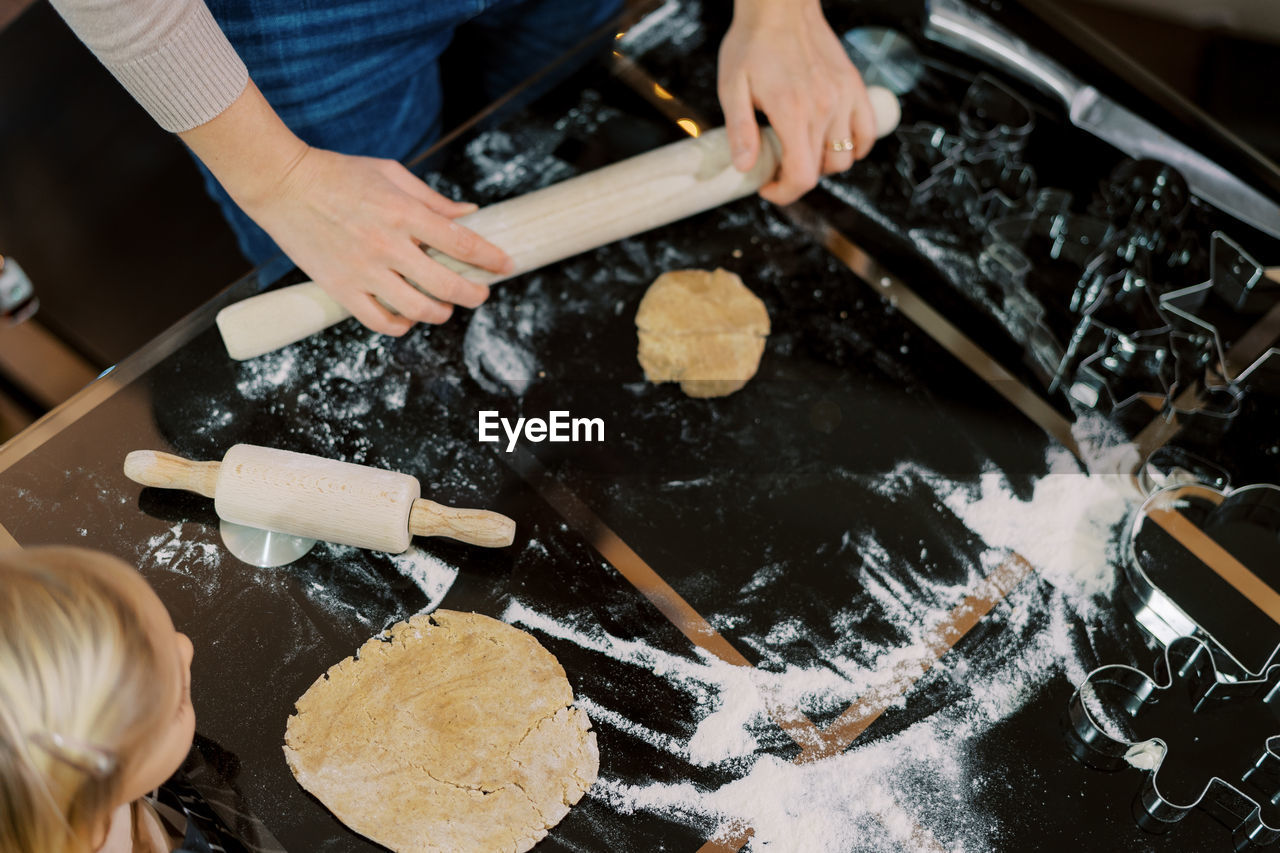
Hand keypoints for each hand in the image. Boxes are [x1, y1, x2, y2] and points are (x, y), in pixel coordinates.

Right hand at [181, 80, 510, 335]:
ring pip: (417, 309)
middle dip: (473, 295)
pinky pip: (379, 321)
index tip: (504, 266)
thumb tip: (470, 213)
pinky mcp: (340, 288)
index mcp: (404, 213)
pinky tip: (408, 318)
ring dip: (440, 313)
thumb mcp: (392, 173)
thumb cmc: (339, 173)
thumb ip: (433, 199)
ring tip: (444, 307)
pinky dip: (401, 325)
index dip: (490, 259)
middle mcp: (387, 245)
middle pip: (446, 285)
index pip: (462, 244)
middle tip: (479, 295)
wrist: (282, 184)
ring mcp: (363, 270)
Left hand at [718, 0, 874, 204]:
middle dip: (798, 178)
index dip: (785, 193)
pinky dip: (856, 146)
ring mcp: (844, 97)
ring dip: (825, 164)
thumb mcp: (732, 87)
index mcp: (793, 112)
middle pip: (823, 170)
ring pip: (847, 156)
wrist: (780, 6)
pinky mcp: (855, 86)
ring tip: (802, 151)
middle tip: (778, 166)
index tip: (769, 188)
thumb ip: (740, 130)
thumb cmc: (753, 43)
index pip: (802, 176)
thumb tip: (744, 167)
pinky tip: (834, 143)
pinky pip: (868, 132)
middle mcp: (825, 108)